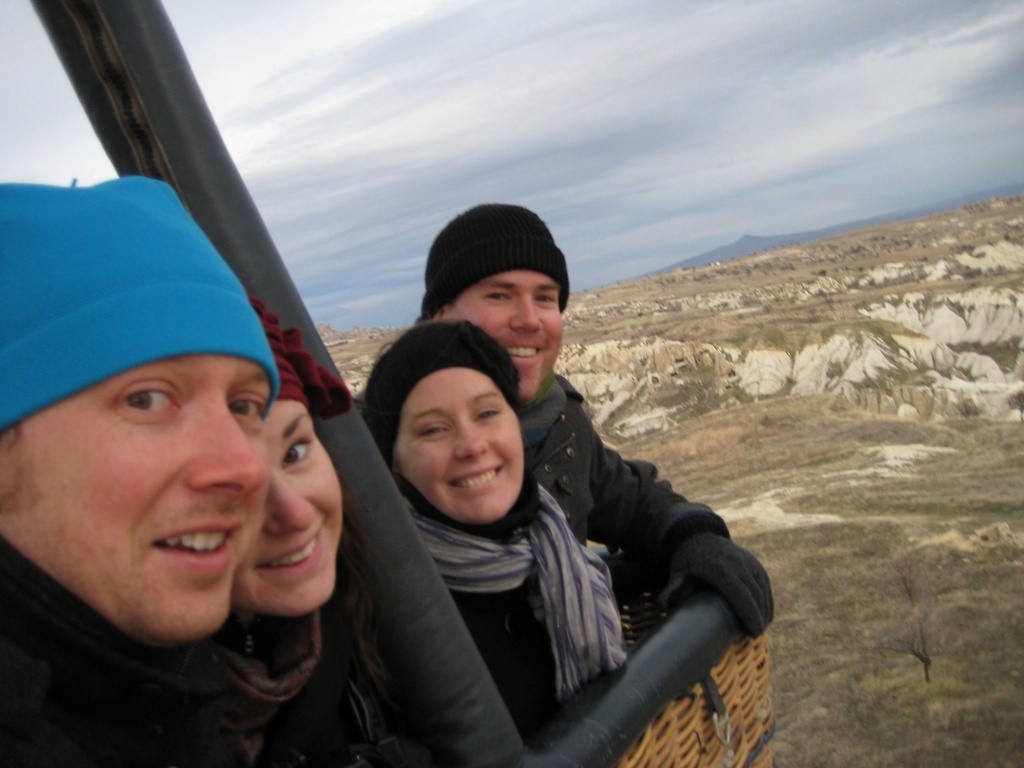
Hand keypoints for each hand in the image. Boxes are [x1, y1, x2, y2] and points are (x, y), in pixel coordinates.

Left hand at [658, 533, 773, 635]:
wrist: (696, 535)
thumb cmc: (686, 561)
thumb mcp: (677, 574)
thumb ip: (673, 590)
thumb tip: (665, 607)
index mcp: (718, 567)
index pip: (739, 594)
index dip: (749, 614)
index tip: (753, 632)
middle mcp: (736, 562)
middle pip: (754, 592)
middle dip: (759, 615)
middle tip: (756, 633)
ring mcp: (746, 559)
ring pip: (762, 587)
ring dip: (765, 607)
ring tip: (761, 626)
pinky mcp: (752, 560)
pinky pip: (763, 580)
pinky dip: (767, 596)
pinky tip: (766, 611)